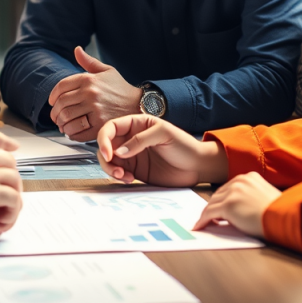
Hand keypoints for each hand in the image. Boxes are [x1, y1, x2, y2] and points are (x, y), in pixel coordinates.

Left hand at [47, 46, 139, 140]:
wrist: (139, 105)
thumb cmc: (121, 89)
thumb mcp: (107, 71)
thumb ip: (89, 62)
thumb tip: (77, 50)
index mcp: (89, 79)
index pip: (61, 87)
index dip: (53, 96)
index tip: (52, 102)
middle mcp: (90, 93)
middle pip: (61, 104)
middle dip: (55, 112)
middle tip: (55, 116)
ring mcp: (95, 110)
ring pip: (67, 118)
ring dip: (60, 123)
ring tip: (62, 124)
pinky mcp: (100, 125)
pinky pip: (77, 131)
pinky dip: (70, 133)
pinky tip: (71, 131)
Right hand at [96, 114, 228, 187]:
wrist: (197, 166)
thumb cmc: (184, 145)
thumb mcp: (164, 134)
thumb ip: (140, 140)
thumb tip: (118, 152)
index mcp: (136, 124)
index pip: (111, 128)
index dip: (104, 139)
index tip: (107, 154)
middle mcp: (131, 138)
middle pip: (106, 145)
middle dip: (106, 158)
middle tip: (116, 170)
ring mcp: (132, 155)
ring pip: (110, 161)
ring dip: (111, 169)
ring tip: (123, 176)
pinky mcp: (135, 170)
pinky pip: (119, 173)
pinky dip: (119, 177)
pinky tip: (129, 179)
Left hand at [192, 171, 280, 238]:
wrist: (284, 218)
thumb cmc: (280, 212)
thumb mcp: (265, 197)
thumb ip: (250, 197)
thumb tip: (239, 209)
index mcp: (249, 176)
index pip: (229, 188)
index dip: (223, 199)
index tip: (218, 208)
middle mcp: (239, 180)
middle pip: (219, 194)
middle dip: (214, 206)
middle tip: (208, 218)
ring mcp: (233, 192)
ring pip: (212, 203)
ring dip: (207, 214)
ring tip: (203, 223)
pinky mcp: (228, 205)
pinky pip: (209, 213)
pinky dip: (202, 221)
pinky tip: (199, 227)